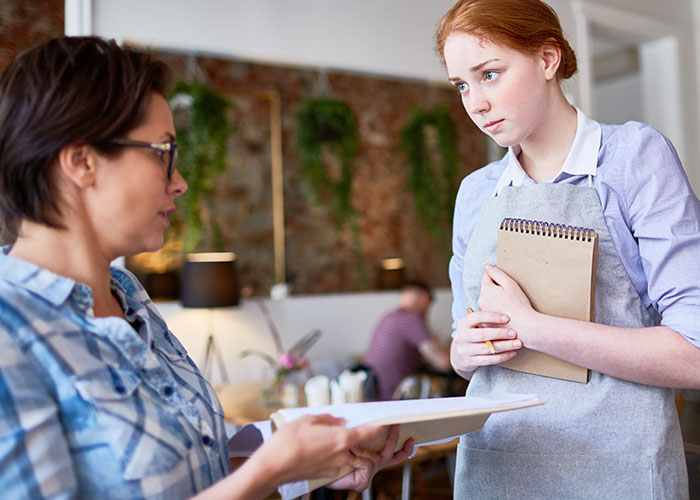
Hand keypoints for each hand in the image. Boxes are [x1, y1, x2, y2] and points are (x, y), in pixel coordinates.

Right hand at [259, 414, 384, 485]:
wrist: (272, 468)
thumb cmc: (288, 442)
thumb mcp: (307, 420)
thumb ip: (328, 419)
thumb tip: (339, 421)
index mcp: (341, 439)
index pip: (367, 432)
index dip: (377, 425)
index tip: (384, 421)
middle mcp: (342, 455)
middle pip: (350, 440)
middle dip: (342, 432)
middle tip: (325, 425)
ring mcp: (334, 467)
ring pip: (340, 450)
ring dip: (331, 443)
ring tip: (311, 437)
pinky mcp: (326, 474)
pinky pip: (331, 460)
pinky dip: (325, 453)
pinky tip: (309, 448)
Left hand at [328, 424, 413, 490]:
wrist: (319, 471)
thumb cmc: (332, 455)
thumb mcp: (348, 440)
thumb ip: (359, 433)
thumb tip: (366, 421)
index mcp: (373, 458)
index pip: (393, 454)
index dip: (404, 449)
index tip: (412, 439)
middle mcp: (374, 466)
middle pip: (390, 454)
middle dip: (393, 437)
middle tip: (395, 424)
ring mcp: (369, 474)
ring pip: (375, 458)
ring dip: (362, 450)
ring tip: (350, 447)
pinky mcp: (364, 482)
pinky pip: (367, 464)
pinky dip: (357, 459)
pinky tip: (350, 457)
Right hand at [451, 307, 520, 376]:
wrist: (459, 355)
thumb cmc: (472, 335)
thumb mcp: (472, 325)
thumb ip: (484, 319)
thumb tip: (508, 310)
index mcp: (463, 323)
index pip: (477, 317)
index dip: (492, 317)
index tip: (508, 318)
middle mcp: (461, 336)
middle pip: (483, 334)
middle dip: (500, 333)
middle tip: (515, 333)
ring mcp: (464, 350)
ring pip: (487, 349)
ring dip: (505, 346)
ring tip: (518, 343)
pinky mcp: (470, 362)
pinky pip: (488, 360)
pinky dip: (502, 357)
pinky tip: (512, 353)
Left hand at [478, 264, 536, 334]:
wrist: (524, 327)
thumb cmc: (519, 304)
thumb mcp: (510, 284)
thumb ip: (497, 273)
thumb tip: (487, 266)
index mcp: (485, 290)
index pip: (487, 276)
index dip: (497, 277)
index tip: (507, 285)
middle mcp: (480, 300)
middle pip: (487, 288)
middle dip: (496, 289)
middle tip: (510, 296)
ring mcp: (483, 311)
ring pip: (488, 299)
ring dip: (496, 299)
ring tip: (509, 305)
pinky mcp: (486, 321)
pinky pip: (490, 310)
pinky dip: (497, 310)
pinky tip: (507, 313)